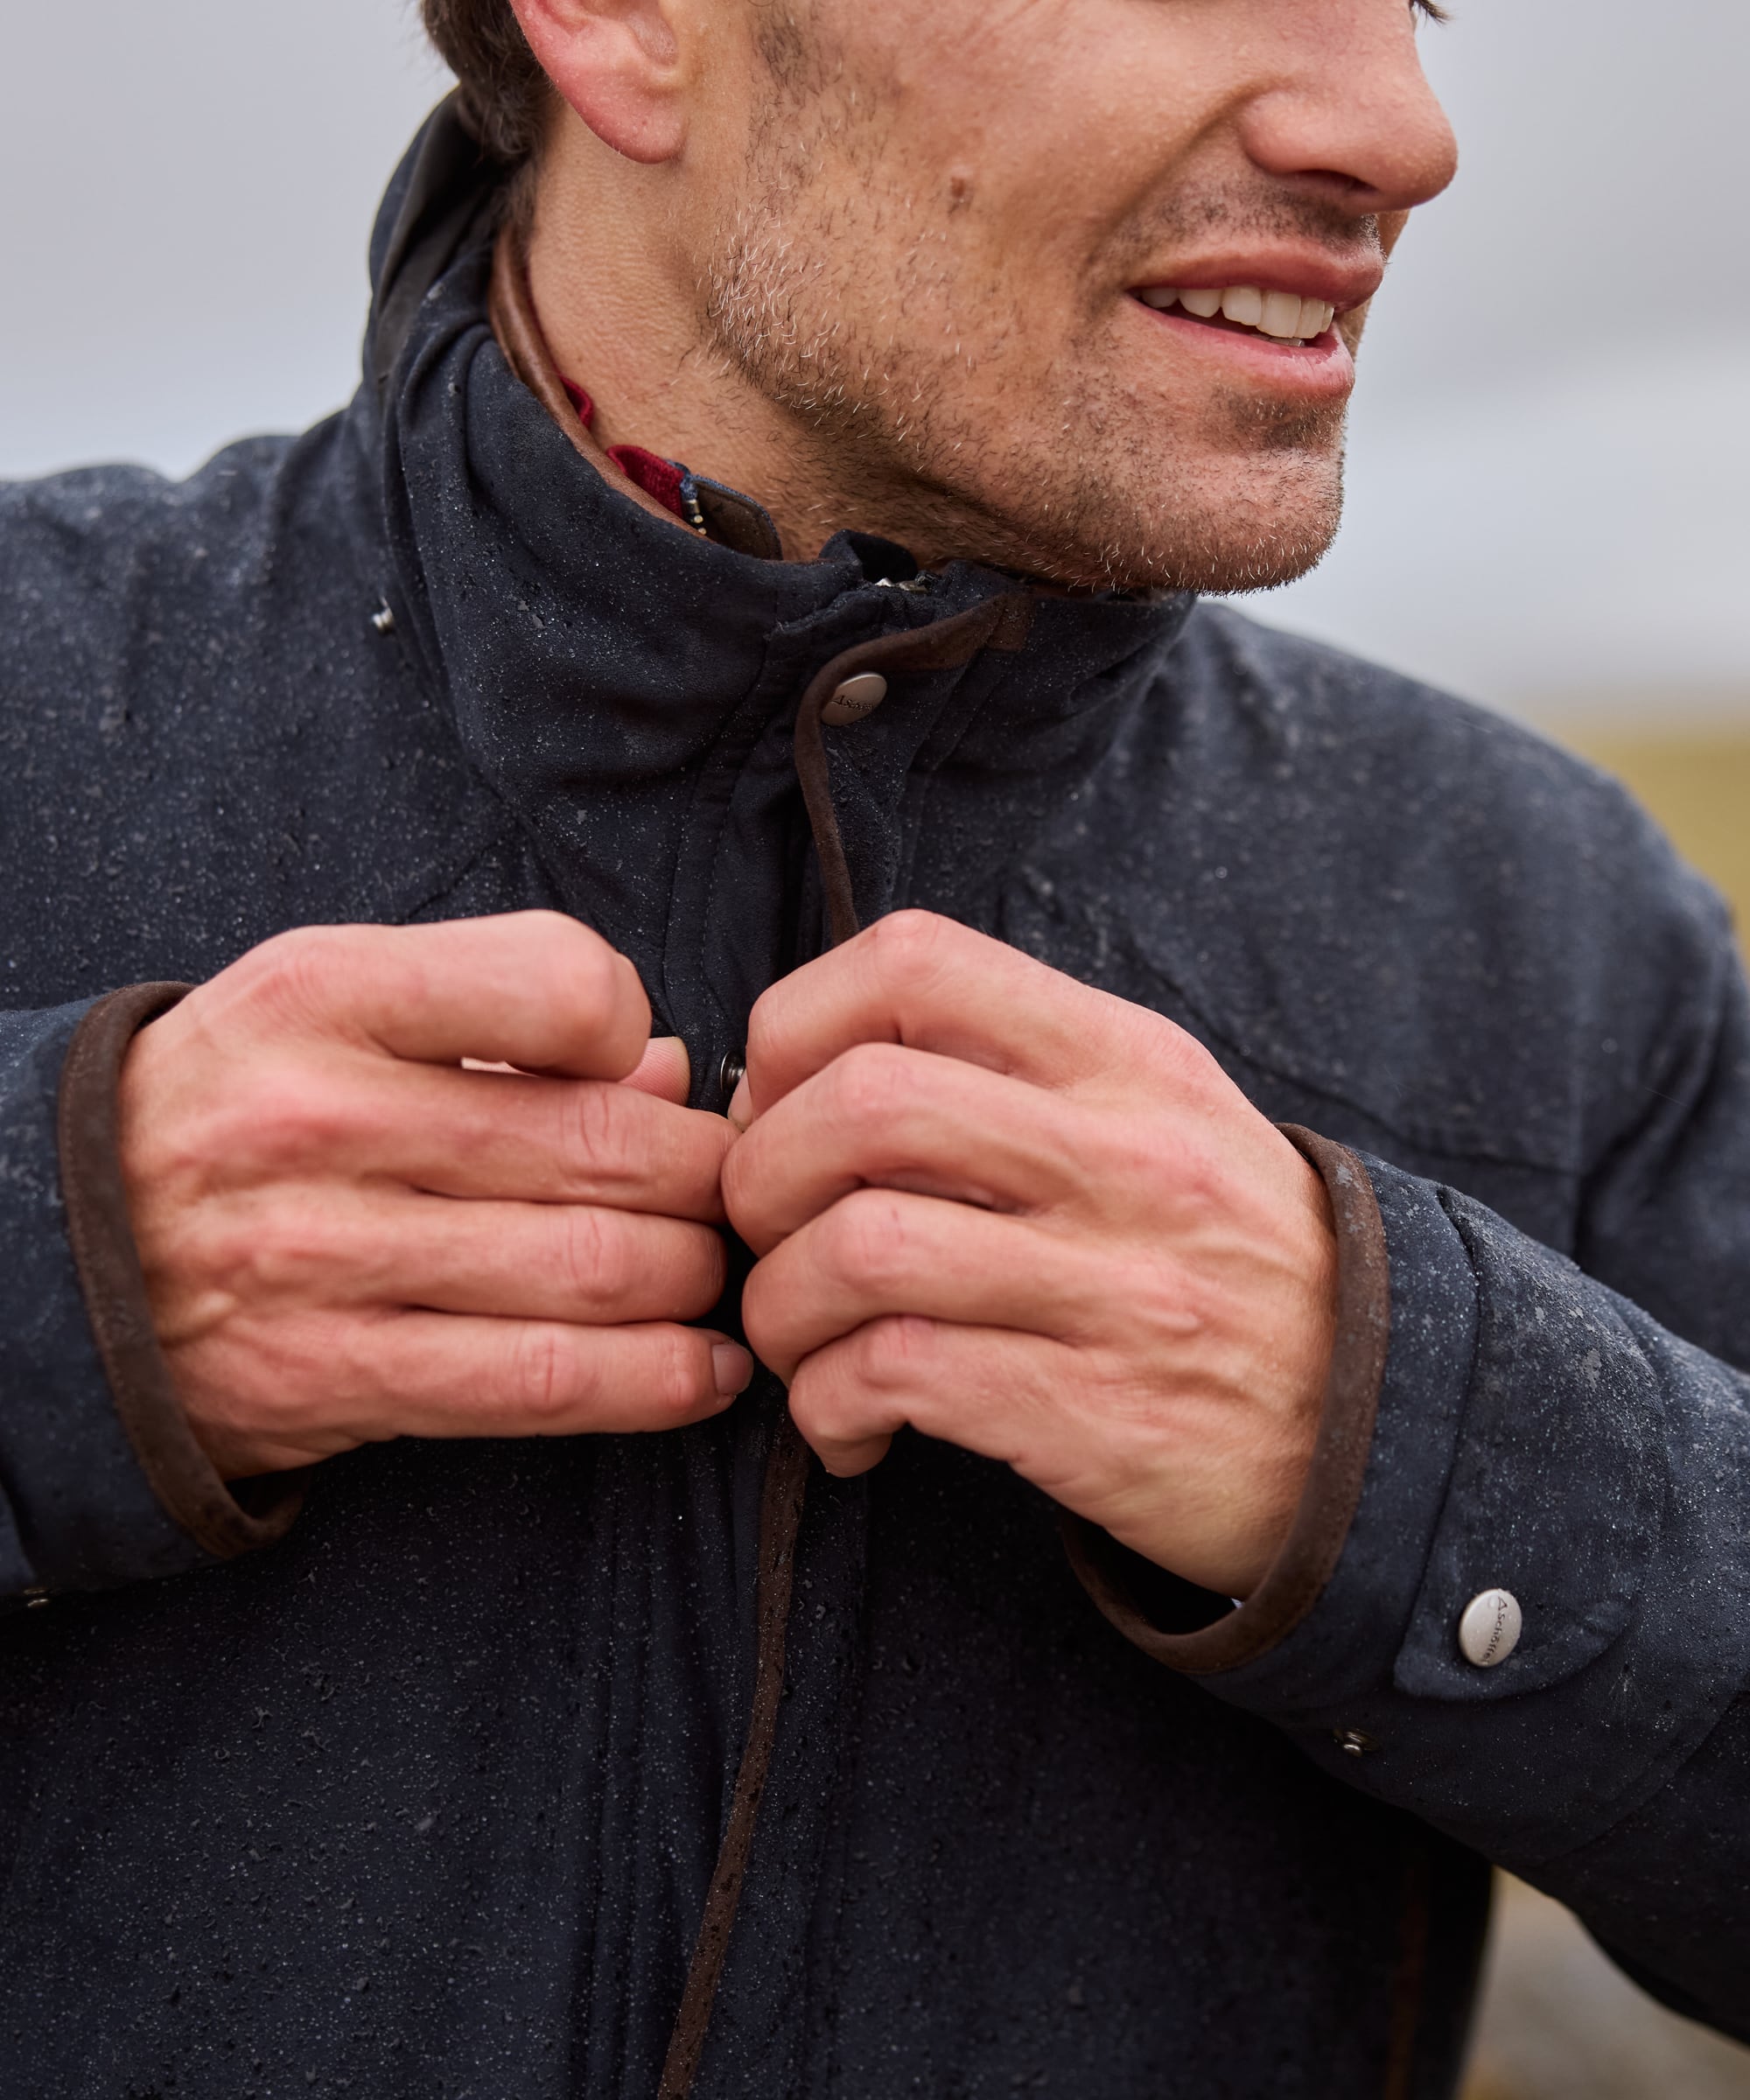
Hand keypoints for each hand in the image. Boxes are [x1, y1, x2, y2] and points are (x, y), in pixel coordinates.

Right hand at [118, 912, 749, 1477]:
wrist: (54, 1251)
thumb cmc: (238, 1103)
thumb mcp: (329, 1007)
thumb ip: (497, 1015)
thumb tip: (666, 1070)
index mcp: (329, 995)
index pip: (556, 983)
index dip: (633, 1025)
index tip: (638, 1067)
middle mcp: (324, 1120)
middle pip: (604, 1147)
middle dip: (704, 1178)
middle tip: (726, 1191)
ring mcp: (325, 1257)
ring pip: (595, 1270)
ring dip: (695, 1280)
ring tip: (714, 1275)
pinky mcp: (334, 1378)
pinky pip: (539, 1384)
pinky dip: (655, 1384)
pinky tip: (704, 1374)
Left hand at [722, 912, 1335, 1598]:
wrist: (1383, 1425)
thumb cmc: (1225, 1257)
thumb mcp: (1159, 1116)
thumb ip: (1013, 1073)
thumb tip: (809, 1079)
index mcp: (1123, 1058)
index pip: (915, 962)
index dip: (796, 1025)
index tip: (779, 1104)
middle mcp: (1121, 1154)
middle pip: (861, 1105)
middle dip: (759, 1177)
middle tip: (765, 1237)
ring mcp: (1114, 1285)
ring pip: (861, 1249)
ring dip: (780, 1308)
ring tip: (798, 1344)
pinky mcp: (1093, 1411)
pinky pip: (897, 1377)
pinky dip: (828, 1405)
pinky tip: (849, 1424)